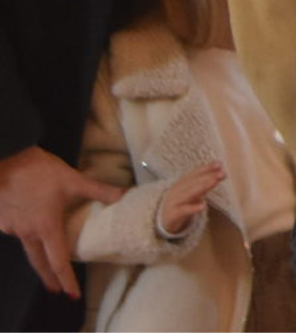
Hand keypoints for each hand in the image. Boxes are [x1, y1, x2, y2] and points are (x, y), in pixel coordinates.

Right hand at [0, 146, 123, 297]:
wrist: (3, 162)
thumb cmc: (38, 172)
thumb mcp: (72, 179)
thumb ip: (98, 190)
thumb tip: (124, 194)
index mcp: (46, 227)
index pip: (58, 261)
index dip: (66, 279)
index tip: (71, 294)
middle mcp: (28, 233)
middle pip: (39, 262)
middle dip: (49, 277)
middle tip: (56, 289)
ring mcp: (13, 228)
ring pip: (28, 247)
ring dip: (38, 255)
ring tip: (47, 256)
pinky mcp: (3, 221)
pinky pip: (18, 232)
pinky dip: (27, 234)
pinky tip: (32, 226)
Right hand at [157, 161, 223, 236]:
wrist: (159, 220)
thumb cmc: (179, 203)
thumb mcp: (191, 192)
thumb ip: (205, 184)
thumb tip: (222, 173)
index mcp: (182, 183)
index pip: (195, 174)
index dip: (206, 168)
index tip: (220, 164)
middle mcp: (178, 190)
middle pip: (194, 182)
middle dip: (208, 177)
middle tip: (222, 173)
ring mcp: (174, 201)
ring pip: (189, 193)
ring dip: (203, 187)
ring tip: (215, 182)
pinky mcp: (173, 214)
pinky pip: (183, 211)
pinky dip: (192, 208)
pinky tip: (203, 206)